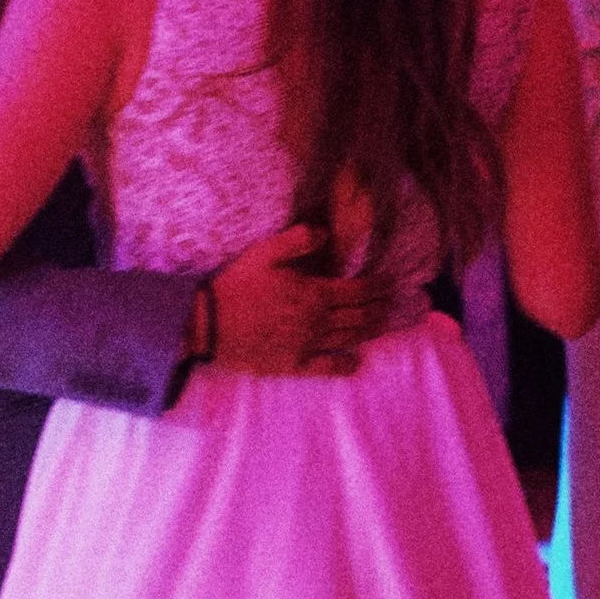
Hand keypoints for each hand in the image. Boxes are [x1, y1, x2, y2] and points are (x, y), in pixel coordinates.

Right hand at [208, 227, 398, 376]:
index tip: (390, 281)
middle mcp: (317, 322)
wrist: (208, 325)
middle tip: (391, 302)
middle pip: (359, 316)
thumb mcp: (265, 252)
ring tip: (382, 324)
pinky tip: (354, 363)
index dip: (378, 286)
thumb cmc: (236, 286)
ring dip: (369, 331)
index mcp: (314, 294)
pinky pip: (326, 367)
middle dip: (379, 307)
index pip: (358, 290)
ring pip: (348, 338)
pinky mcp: (293, 364)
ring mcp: (307, 345)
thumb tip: (325, 231)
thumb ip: (298, 240)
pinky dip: (344, 365)